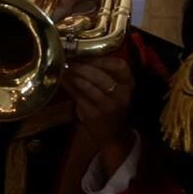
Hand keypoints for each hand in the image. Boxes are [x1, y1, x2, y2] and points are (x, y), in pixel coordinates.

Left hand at [62, 57, 134, 174]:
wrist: (114, 136)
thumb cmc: (114, 109)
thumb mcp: (117, 92)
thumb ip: (105, 76)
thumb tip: (82, 57)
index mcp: (129, 86)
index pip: (120, 66)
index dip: (103, 60)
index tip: (88, 57)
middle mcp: (121, 95)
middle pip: (101, 76)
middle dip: (83, 67)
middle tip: (71, 61)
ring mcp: (108, 106)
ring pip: (88, 86)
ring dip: (74, 76)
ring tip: (65, 69)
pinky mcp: (94, 114)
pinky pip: (79, 96)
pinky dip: (69, 87)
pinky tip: (63, 81)